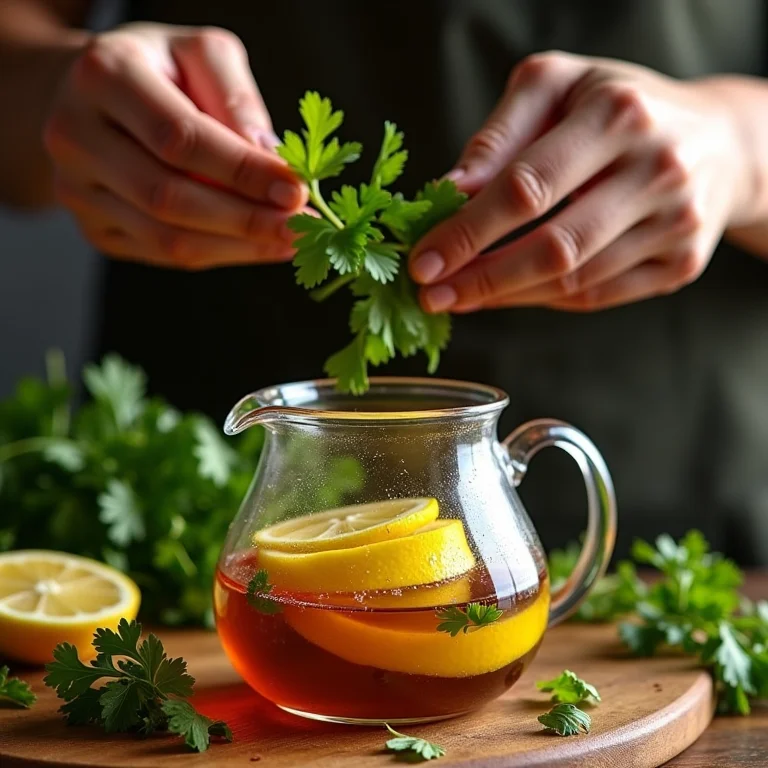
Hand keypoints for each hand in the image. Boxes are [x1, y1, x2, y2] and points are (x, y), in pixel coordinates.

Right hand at [44, 23, 307, 268]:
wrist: (89, 96)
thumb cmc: (159, 70)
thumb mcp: (200, 54)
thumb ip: (236, 96)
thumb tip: (270, 157)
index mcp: (104, 76)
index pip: (181, 138)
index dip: (243, 171)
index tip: (297, 190)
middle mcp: (76, 135)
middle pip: (169, 196)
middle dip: (245, 219)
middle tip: (301, 228)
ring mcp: (77, 190)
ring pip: (165, 237)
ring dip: (237, 246)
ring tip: (289, 241)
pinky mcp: (94, 228)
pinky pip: (161, 254)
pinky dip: (217, 254)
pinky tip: (257, 246)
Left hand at [410, 52, 749, 311]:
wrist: (719, 141)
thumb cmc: (619, 107)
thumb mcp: (558, 86)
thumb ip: (500, 134)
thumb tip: (450, 188)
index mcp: (618, 115)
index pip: (528, 187)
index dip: (469, 231)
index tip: (423, 261)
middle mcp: (656, 170)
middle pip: (554, 248)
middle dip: (482, 279)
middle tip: (432, 296)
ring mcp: (676, 224)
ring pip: (573, 282)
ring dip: (506, 296)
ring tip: (460, 296)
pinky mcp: (681, 263)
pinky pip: (597, 297)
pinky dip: (543, 301)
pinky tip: (508, 294)